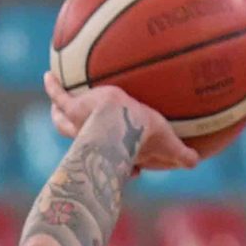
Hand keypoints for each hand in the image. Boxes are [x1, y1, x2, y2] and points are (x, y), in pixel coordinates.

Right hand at [43, 75, 198, 169]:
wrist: (118, 123)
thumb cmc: (141, 137)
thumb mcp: (167, 145)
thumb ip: (181, 154)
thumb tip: (196, 162)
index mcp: (114, 151)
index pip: (117, 161)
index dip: (127, 167)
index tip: (135, 170)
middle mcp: (91, 139)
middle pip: (80, 140)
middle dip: (81, 139)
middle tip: (81, 131)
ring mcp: (78, 124)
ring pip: (62, 122)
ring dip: (58, 116)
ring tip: (56, 106)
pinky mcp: (72, 108)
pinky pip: (58, 95)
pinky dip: (53, 86)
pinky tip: (49, 75)